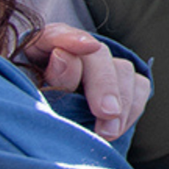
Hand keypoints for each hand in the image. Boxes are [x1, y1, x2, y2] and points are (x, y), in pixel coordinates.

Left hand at [20, 23, 151, 141]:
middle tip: (106, 112)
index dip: (71, 38)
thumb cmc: (29, 111)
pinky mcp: (122, 81)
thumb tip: (63, 56)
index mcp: (42, 49)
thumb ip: (47, 78)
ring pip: (122, 69)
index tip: (87, 47)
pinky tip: (118, 128)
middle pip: (97, 56)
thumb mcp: (30, 95)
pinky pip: (138, 86)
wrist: (45, 133)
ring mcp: (102, 65)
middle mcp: (76, 50)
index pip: (55, 35)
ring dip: (121, 101)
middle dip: (104, 84)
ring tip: (108, 132)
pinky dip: (132, 107)